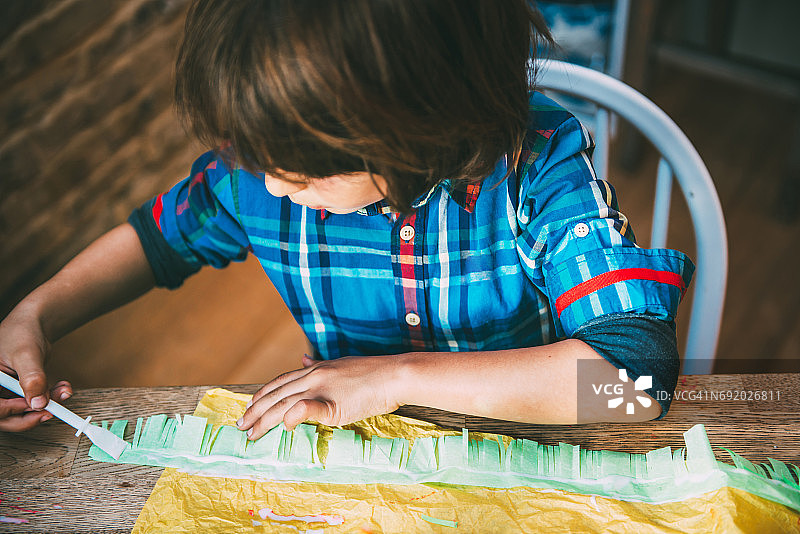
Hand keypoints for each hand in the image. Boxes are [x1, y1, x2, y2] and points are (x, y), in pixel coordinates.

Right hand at [0, 307, 71, 431]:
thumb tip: (38, 404)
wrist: (35, 323)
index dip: (10, 410)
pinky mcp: (20, 393)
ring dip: (45, 407)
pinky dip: (50, 400)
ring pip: (21, 413)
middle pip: (4, 418)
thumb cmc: (22, 332)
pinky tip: (62, 389)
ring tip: (63, 392)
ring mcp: (5, 393)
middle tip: (50, 411)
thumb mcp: (26, 354)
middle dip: (29, 416)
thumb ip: (32, 378)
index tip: (33, 405)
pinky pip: (34, 404)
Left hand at [237, 354, 402, 439]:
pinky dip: (293, 416)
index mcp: (316, 369)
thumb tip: (303, 360)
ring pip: (284, 404)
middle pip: (276, 395)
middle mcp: (314, 376)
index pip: (280, 382)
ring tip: (252, 432)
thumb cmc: (371, 374)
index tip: (248, 406)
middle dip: (255, 411)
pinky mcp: (334, 404)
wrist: (394, 375)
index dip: (262, 395)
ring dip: (265, 419)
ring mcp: (322, 389)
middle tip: (240, 425)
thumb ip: (320, 365)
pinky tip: (284, 425)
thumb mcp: (341, 365)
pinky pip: (308, 408)